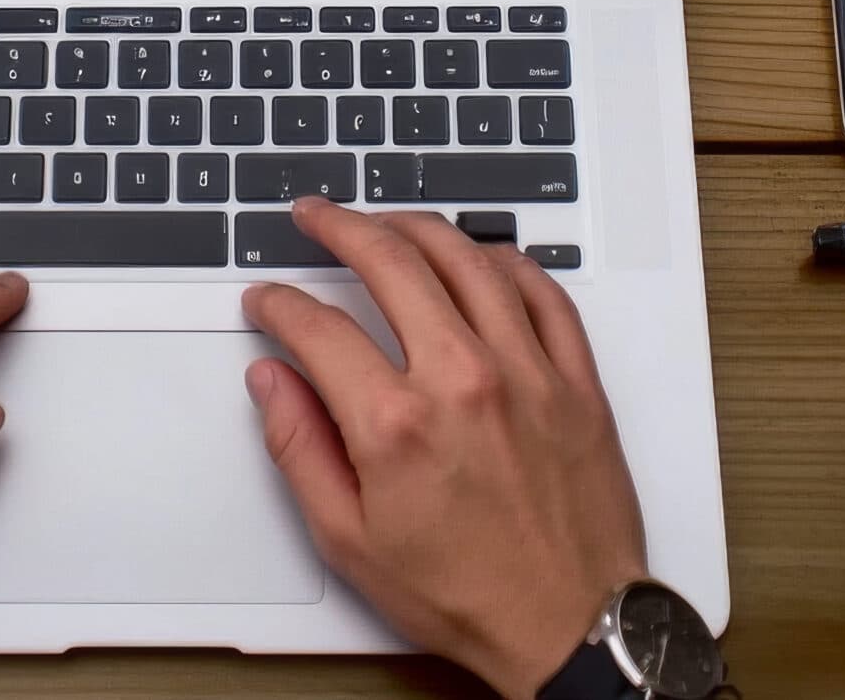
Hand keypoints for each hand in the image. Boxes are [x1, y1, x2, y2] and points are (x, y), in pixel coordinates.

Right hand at [242, 197, 646, 697]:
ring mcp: (527, 373)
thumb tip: (272, 381)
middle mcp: (462, 381)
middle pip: (391, 262)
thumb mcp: (349, 540)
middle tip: (316, 216)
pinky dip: (506, 262)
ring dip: (418, 226)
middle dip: (340, 226)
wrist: (570, 626)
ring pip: (468, 260)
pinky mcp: (576, 381)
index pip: (318, 327)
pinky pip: (544, 292)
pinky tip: (480, 258)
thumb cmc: (467, 595)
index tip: (268, 300)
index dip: (280, 302)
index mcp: (395, 424)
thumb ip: (300, 448)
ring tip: (389, 221)